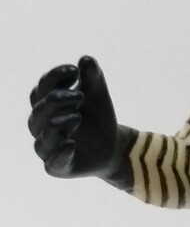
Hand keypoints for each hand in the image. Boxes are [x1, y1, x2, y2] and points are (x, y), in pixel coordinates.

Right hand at [29, 56, 121, 179]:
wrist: (114, 146)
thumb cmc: (98, 116)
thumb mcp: (99, 94)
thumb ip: (92, 77)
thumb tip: (86, 59)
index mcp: (47, 105)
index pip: (42, 89)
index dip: (54, 78)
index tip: (74, 70)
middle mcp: (43, 126)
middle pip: (38, 113)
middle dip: (56, 102)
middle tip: (80, 95)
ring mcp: (49, 147)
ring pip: (42, 138)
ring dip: (57, 125)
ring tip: (77, 117)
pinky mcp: (58, 167)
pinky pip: (52, 163)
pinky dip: (60, 153)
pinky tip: (71, 143)